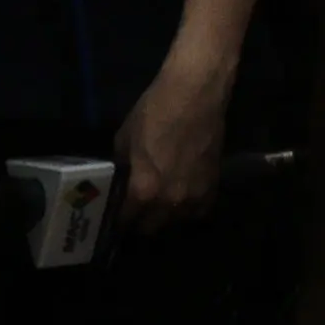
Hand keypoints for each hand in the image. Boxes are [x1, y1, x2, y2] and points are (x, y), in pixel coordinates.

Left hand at [114, 57, 228, 233]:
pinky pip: (199, 210)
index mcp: (144, 190)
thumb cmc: (154, 113)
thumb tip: (120, 183)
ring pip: (176, 221)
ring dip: (165, 216)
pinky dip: (189, 209)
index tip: (111, 218)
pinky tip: (182, 198)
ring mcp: (195, 195)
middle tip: (134, 212)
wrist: (195, 96)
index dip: (116, 221)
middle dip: (140, 223)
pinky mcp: (213, 186)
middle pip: (151, 228)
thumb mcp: (124, 140)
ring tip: (159, 205)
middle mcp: (170, 200)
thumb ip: (123, 169)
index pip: (125, 221)